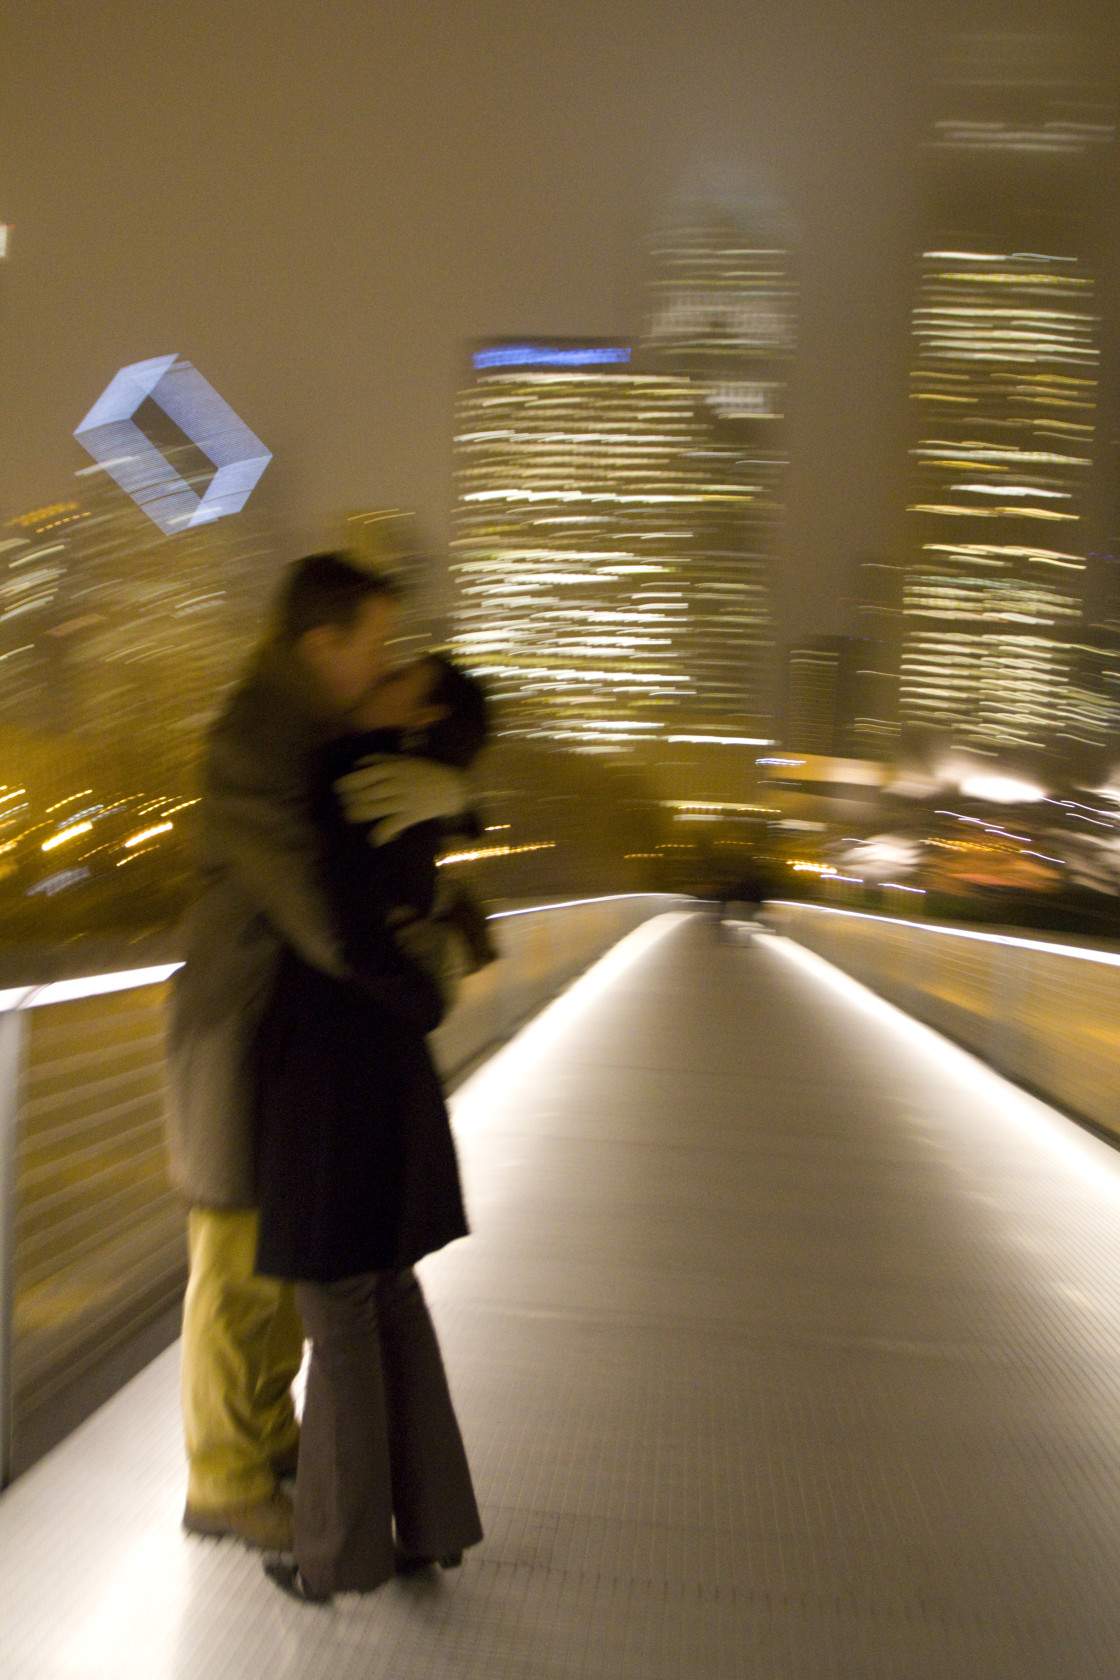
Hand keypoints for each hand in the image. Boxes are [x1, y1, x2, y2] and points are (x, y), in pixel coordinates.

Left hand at [333, 755, 467, 844]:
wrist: (455, 787)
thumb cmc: (428, 771)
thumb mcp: (405, 760)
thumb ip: (381, 759)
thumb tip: (358, 764)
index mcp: (394, 768)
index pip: (364, 775)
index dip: (347, 783)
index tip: (338, 789)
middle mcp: (397, 783)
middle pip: (365, 793)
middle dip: (350, 800)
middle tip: (344, 804)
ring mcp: (404, 800)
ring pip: (373, 809)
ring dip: (358, 814)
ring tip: (351, 816)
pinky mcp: (411, 815)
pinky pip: (391, 826)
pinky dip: (380, 834)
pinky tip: (374, 839)